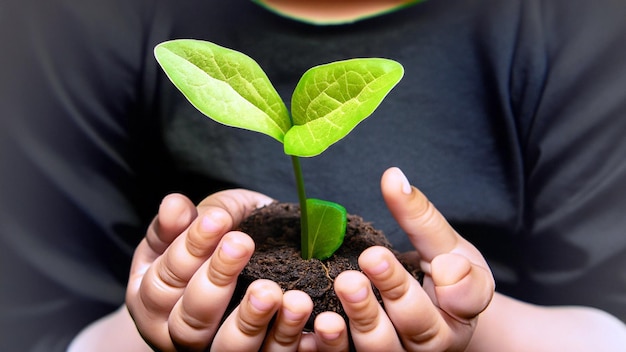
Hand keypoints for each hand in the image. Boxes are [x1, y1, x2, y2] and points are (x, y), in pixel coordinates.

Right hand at [125, 189, 310, 350]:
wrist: (249, 261)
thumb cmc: (217, 238)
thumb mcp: (197, 223)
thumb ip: (183, 220)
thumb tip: (173, 205)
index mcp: (149, 300)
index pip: (162, 281)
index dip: (189, 249)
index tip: (217, 218)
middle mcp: (174, 335)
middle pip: (189, 321)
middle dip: (216, 279)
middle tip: (242, 243)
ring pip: (228, 348)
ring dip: (251, 319)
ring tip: (271, 290)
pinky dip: (286, 336)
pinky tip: (300, 309)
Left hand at [333, 167, 494, 350]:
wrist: (433, 310)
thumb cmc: (446, 274)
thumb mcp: (443, 243)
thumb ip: (421, 216)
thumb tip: (392, 176)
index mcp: (460, 316)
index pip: (455, 303)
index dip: (433, 285)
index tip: (398, 257)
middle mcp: (433, 345)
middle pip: (412, 329)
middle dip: (386, 296)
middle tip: (363, 264)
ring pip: (379, 349)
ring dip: (357, 321)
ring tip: (341, 286)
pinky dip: (331, 347)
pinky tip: (314, 327)